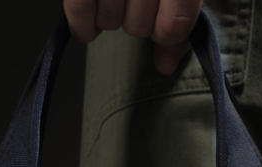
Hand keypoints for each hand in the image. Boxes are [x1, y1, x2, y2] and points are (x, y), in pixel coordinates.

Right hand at [64, 0, 202, 74]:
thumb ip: (181, 25)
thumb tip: (165, 65)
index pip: (175, 25)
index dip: (168, 32)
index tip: (163, 22)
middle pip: (139, 26)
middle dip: (139, 19)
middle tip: (137, 3)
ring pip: (111, 19)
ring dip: (113, 16)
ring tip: (116, 1)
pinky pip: (79, 6)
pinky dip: (82, 23)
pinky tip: (88, 30)